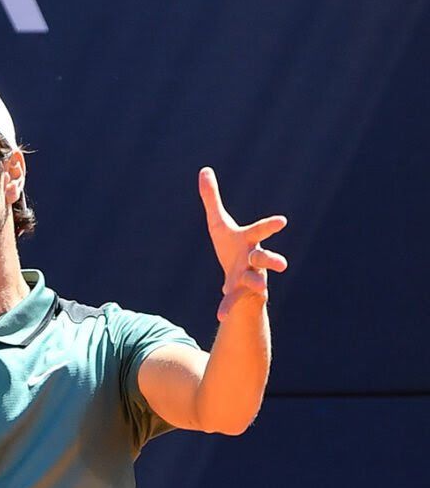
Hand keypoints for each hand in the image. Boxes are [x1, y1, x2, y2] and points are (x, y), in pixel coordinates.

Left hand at [199, 167, 288, 320]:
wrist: (236, 278)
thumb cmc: (231, 247)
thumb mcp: (218, 223)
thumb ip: (212, 198)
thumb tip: (204, 170)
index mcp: (248, 241)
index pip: (260, 231)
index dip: (270, 226)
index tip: (282, 221)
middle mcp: (253, 259)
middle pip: (264, 259)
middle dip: (272, 260)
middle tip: (282, 264)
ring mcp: (249, 278)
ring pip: (256, 281)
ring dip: (256, 283)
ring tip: (258, 287)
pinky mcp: (240, 294)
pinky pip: (234, 301)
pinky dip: (227, 308)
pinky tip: (220, 317)